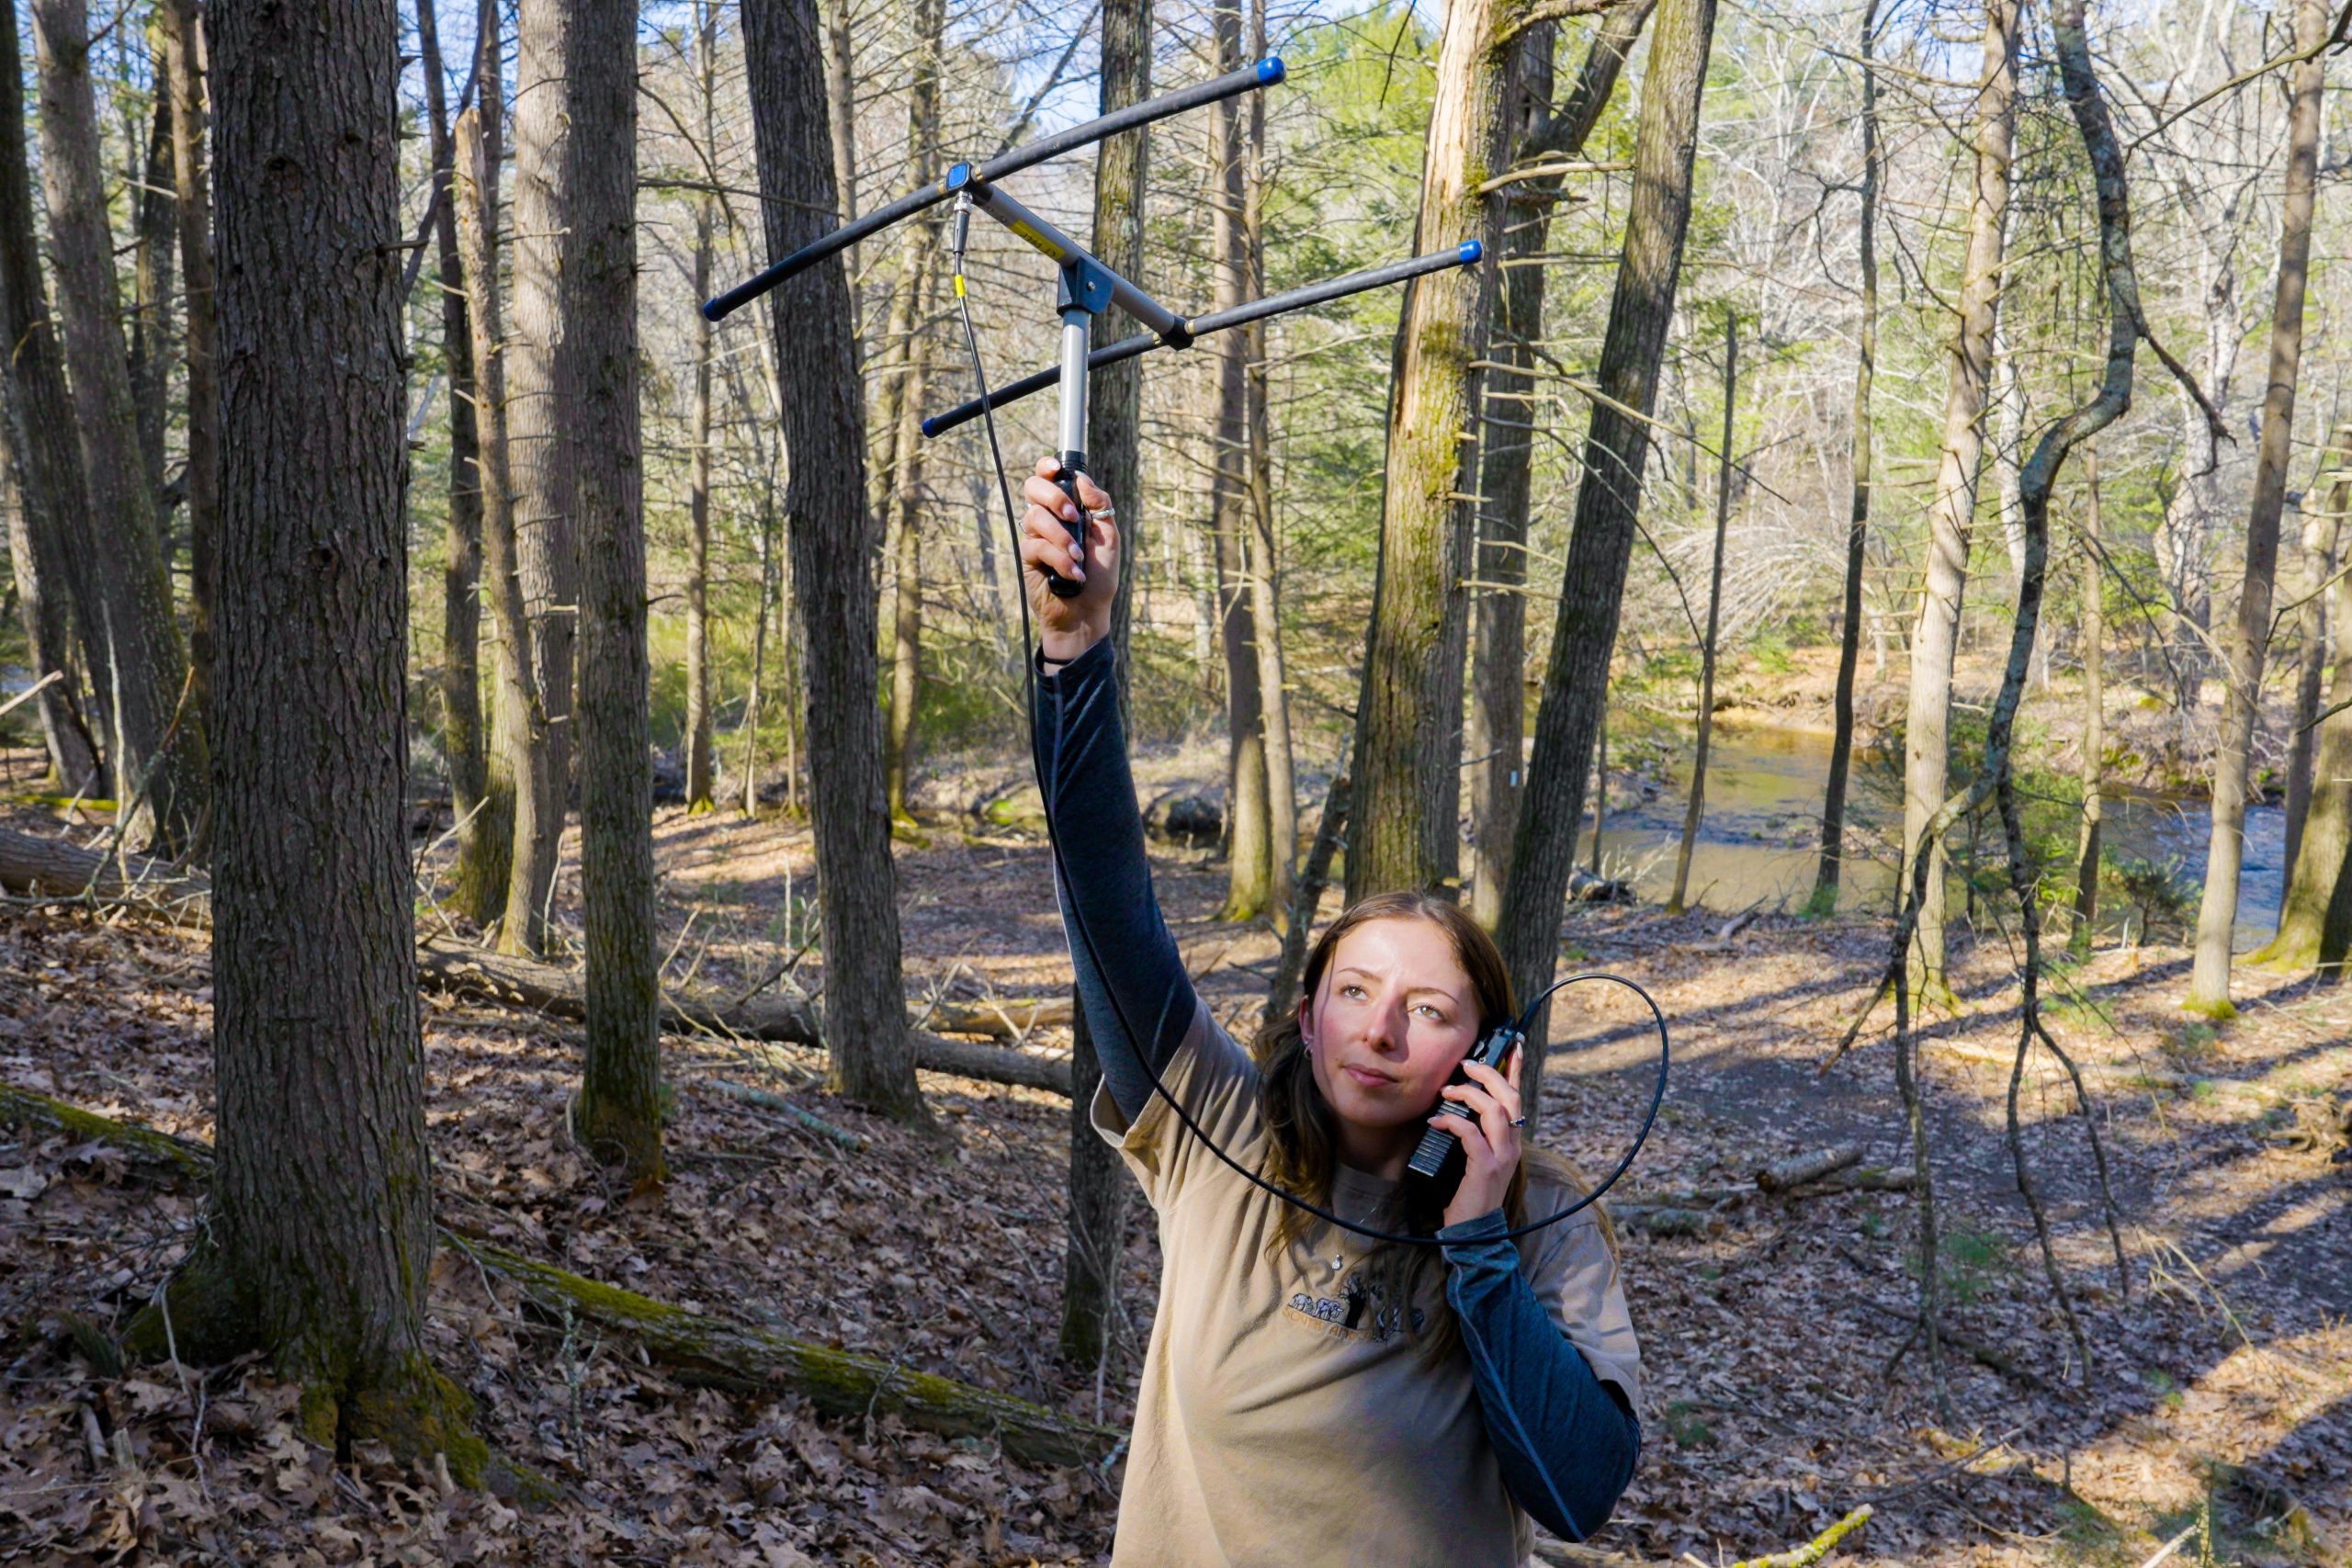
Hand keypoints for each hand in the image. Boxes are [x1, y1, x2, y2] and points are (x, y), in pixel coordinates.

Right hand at [1019, 457, 1118, 663]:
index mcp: (1068, 509)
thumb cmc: (1099, 577)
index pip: (1048, 478)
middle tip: (1073, 516)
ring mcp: (1036, 537)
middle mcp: (1049, 519)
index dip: (1046, 467)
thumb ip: (1100, 505)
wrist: (1087, 614)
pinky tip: (1073, 574)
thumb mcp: (1110, 538)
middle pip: (1033, 488)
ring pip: (1035, 517)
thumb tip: (1082, 479)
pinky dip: (1059, 559)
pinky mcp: (1028, 558)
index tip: (1056, 468)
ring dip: (1061, 537)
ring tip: (1078, 558)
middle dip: (1053, 497)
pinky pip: (1036, 546)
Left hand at [1435, 1048, 1523, 1229]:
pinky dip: (1452, 1123)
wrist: (1475, 1230)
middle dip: (1489, 1074)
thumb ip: (1475, 1134)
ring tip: (1446, 1091)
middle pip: (1510, 1097)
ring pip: (1495, 1111)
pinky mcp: (1485, 1167)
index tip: (1513, 1046)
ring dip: (1469, 1095)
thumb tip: (1457, 1107)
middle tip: (1467, 1064)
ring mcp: (1502, 1156)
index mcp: (1512, 1141)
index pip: (1518, 1098)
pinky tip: (1436, 1122)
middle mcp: (1512, 1145)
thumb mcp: (1477, 1158)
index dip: (1516, 1070)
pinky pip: (1470, 1134)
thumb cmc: (1470, 1193)